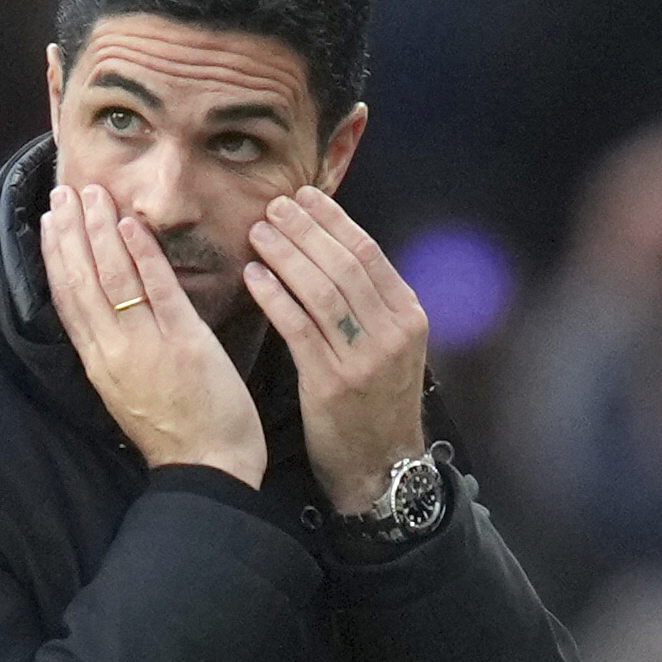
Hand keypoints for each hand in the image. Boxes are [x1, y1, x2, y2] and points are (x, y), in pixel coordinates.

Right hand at [40, 184, 266, 485]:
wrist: (207, 467)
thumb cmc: (174, 432)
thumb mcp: (129, 390)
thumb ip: (115, 351)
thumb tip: (105, 314)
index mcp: (98, 362)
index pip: (66, 298)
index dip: (54, 256)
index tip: (48, 220)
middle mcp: (112, 351)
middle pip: (82, 281)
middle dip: (71, 232)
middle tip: (65, 192)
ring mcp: (146, 346)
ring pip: (113, 278)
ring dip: (101, 231)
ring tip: (93, 195)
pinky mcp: (184, 343)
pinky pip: (158, 290)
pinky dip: (144, 255)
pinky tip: (132, 225)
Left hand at [244, 187, 427, 513]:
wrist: (380, 466)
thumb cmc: (374, 401)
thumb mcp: (389, 347)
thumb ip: (369, 303)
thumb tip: (333, 249)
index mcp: (408, 316)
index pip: (368, 252)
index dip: (334, 220)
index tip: (304, 196)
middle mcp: (392, 332)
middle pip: (344, 264)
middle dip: (306, 230)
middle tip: (274, 206)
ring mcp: (364, 358)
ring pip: (321, 290)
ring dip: (286, 255)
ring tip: (258, 232)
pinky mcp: (332, 383)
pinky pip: (299, 328)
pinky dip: (275, 297)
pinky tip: (253, 277)